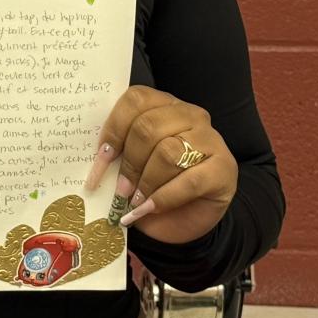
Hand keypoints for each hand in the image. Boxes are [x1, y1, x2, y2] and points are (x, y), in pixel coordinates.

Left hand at [85, 86, 238, 244]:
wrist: (187, 218)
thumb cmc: (154, 186)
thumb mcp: (132, 164)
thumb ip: (117, 152)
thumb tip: (93, 158)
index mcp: (163, 105)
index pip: (135, 100)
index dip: (113, 129)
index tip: (100, 158)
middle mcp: (190, 115)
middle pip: (148, 127)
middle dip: (129, 162)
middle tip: (120, 189)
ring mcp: (211, 140)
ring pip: (168, 152)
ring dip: (146, 181)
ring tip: (135, 200)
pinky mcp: (224, 168)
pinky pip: (189, 180)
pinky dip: (164, 198)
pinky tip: (150, 207)